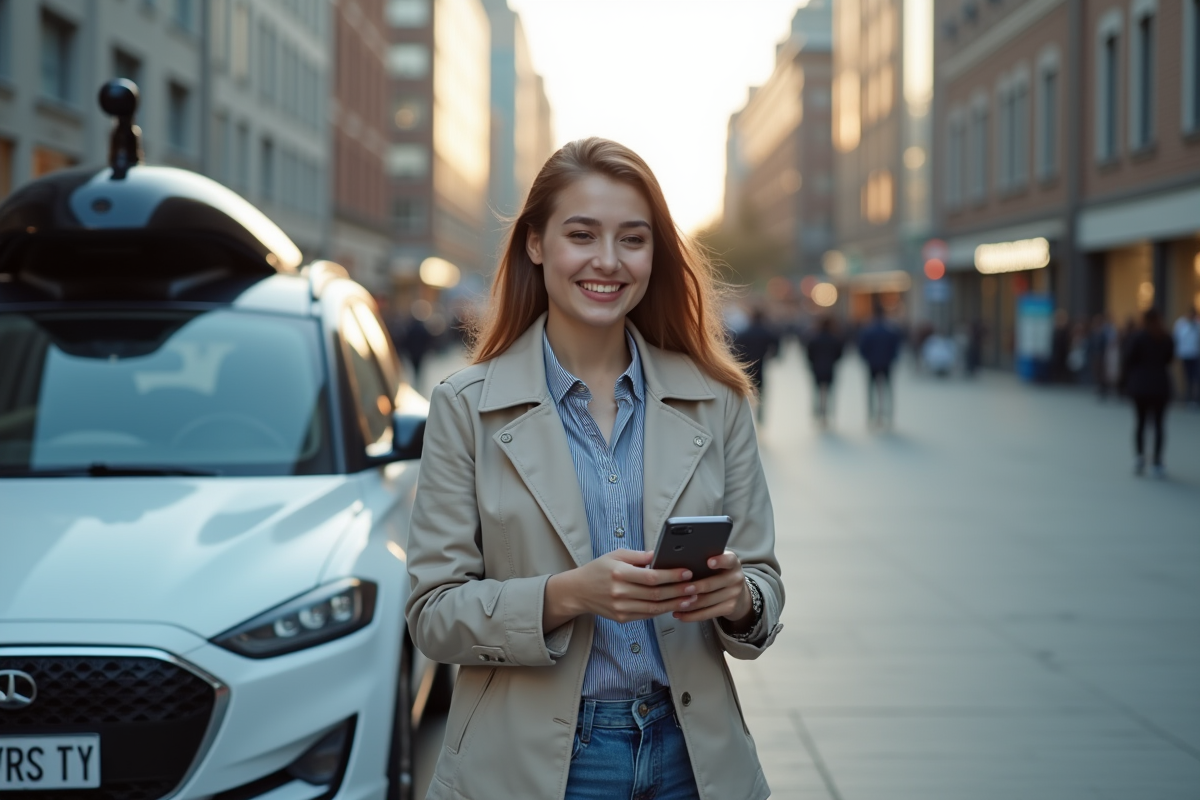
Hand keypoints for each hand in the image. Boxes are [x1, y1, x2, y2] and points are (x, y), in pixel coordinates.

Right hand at [544, 549, 696, 627]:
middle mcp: (620, 592)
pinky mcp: (622, 618)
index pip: (651, 576)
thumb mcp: (616, 555)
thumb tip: (660, 555)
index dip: (671, 575)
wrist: (577, 591)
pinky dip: (663, 611)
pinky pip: (647, 615)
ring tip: (691, 598)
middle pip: (656, 594)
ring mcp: (621, 608)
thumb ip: (638, 556)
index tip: (687, 572)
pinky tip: (675, 605)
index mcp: (619, 573)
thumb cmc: (598, 569)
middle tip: (695, 586)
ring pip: (654, 608)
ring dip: (675, 604)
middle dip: (678, 590)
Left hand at [669, 550, 752, 625]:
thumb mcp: (719, 564)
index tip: (709, 562)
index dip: (719, 561)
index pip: (728, 560)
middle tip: (680, 589)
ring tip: (674, 603)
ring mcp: (734, 594)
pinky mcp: (730, 608)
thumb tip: (681, 563)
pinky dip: (691, 615)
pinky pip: (708, 614)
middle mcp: (736, 578)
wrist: (739, 594)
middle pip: (712, 584)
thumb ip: (705, 561)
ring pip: (707, 600)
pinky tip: (680, 614)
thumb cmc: (720, 574)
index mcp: (732, 562)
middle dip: (695, 587)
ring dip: (688, 604)